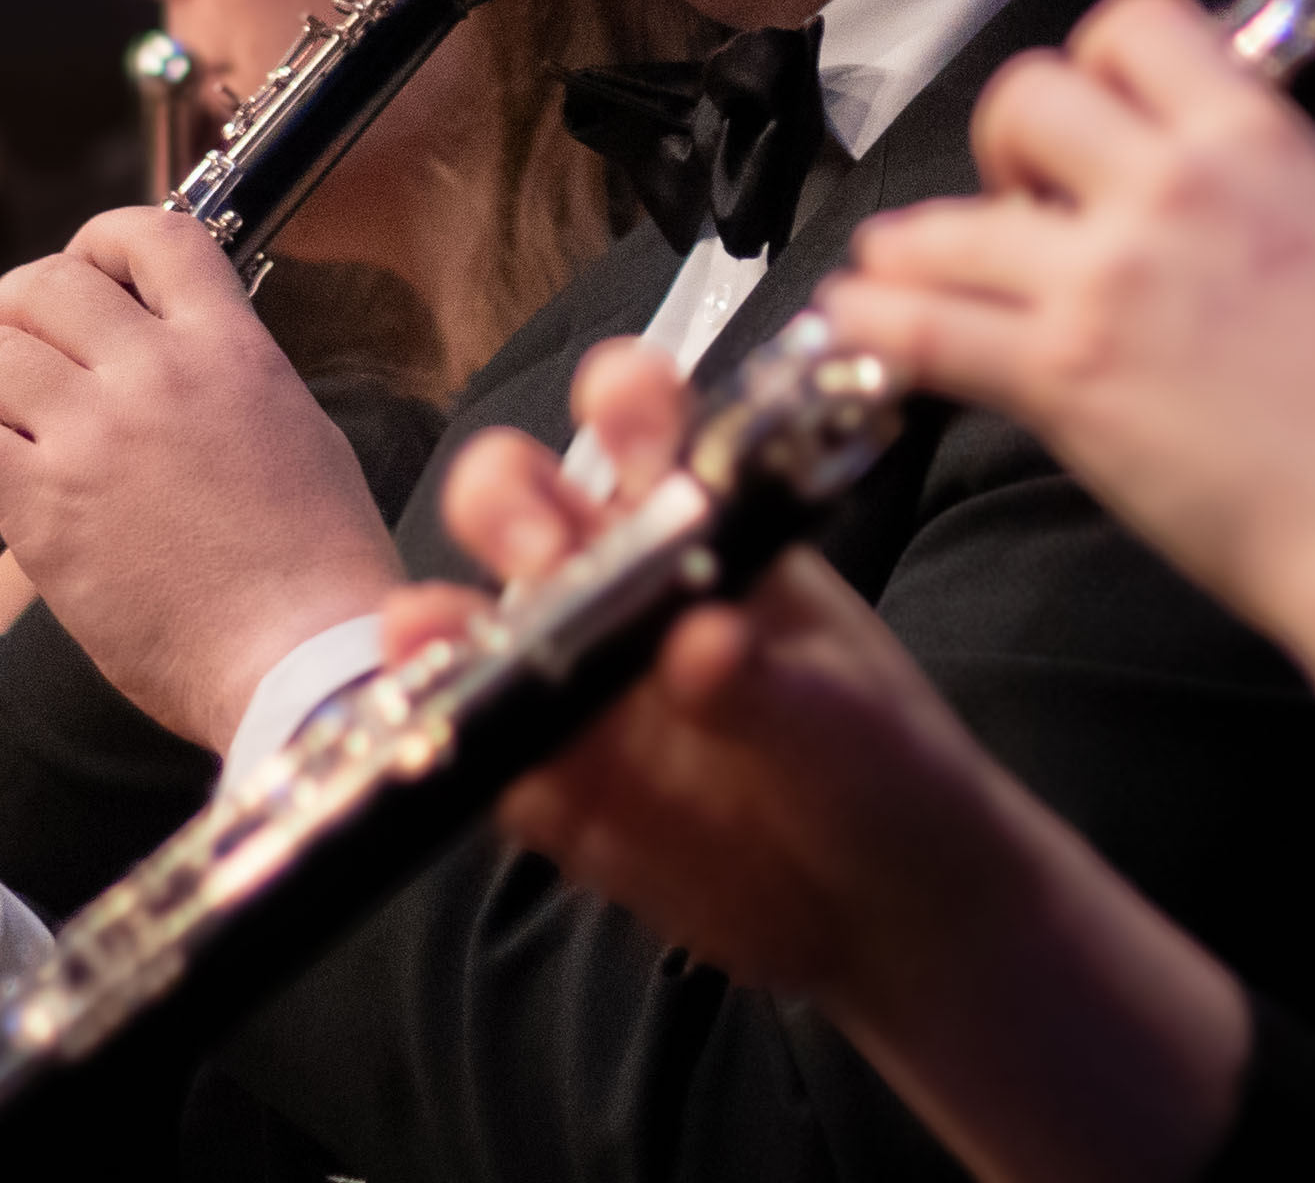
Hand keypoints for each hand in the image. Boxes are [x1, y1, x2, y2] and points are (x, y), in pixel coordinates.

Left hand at [0, 208, 404, 752]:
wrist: (298, 650)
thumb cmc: (318, 563)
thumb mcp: (300, 431)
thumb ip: (239, 383)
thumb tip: (200, 372)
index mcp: (233, 348)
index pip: (158, 236)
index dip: (104, 239)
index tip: (81, 269)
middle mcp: (160, 371)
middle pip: (50, 283)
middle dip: (9, 303)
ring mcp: (97, 434)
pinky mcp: (45, 506)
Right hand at [391, 342, 1044, 1009]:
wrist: (886, 917)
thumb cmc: (883, 772)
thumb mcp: (844, 723)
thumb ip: (768, 685)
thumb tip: (697, 645)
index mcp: (704, 526)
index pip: (644, 421)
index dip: (621, 397)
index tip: (627, 417)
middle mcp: (617, 583)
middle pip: (520, 497)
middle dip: (505, 502)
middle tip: (542, 556)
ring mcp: (571, 682)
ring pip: (469, 618)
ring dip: (436, 616)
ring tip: (428, 631)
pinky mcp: (549, 785)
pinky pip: (476, 751)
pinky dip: (443, 740)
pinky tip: (428, 738)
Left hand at [815, 0, 1314, 646]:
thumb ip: (1248, 181)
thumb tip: (1175, 163)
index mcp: (1256, 137)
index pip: (1135, 21)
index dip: (1095, 61)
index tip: (1090, 108)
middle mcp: (1173, 186)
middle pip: (1025, 96)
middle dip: (1006, 144)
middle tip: (1022, 201)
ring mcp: (1108, 278)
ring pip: (954, 220)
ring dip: (920, 245)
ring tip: (905, 263)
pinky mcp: (1064, 373)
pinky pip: (926, 328)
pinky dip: (874, 323)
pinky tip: (853, 319)